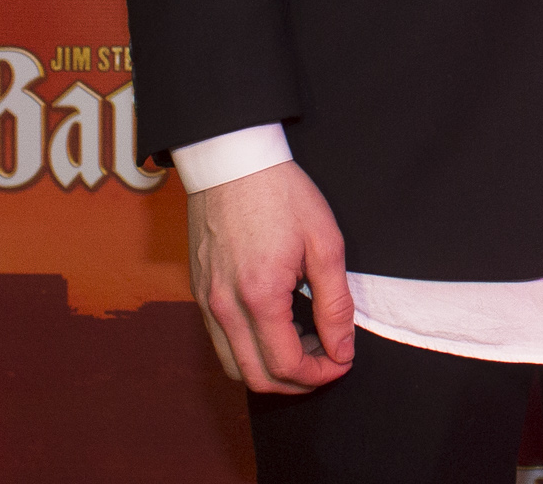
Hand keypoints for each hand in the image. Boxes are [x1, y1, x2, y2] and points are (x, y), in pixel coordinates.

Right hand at [187, 158, 355, 392]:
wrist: (233, 161)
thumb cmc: (280, 194)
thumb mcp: (324, 243)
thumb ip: (335, 303)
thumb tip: (343, 348)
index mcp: (258, 296)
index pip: (286, 365)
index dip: (320, 374)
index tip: (342, 360)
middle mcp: (224, 307)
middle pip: (257, 378)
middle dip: (297, 382)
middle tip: (326, 360)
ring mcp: (206, 301)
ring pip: (234, 366)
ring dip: (271, 369)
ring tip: (304, 343)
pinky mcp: (200, 292)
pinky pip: (221, 341)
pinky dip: (249, 350)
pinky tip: (277, 326)